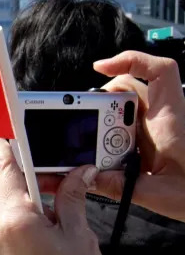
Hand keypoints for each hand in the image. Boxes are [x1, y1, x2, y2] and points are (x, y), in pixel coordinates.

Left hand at [0, 138, 104, 254]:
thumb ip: (72, 197)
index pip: (4, 167)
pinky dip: (20, 213)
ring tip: (55, 208)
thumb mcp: (79, 235)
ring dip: (27, 195)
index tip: (7, 127)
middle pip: (6, 183)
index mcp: (15, 218)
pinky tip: (43, 224)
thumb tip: (77, 172)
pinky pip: (3, 220)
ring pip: (5, 201)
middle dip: (30, 175)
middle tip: (60, 179)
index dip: (6, 144)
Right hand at [92, 51, 184, 221]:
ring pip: (120, 111)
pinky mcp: (145, 144)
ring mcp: (151, 131)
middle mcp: (160, 119)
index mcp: (170, 120)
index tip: (100, 67)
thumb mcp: (160, 194)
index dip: (130, 60)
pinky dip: (104, 141)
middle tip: (83, 121)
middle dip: (100, 101)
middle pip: (127, 91)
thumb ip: (123, 187)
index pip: (160, 72)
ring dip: (100, 125)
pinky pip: (119, 132)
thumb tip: (90, 177)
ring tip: (89, 148)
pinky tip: (99, 160)